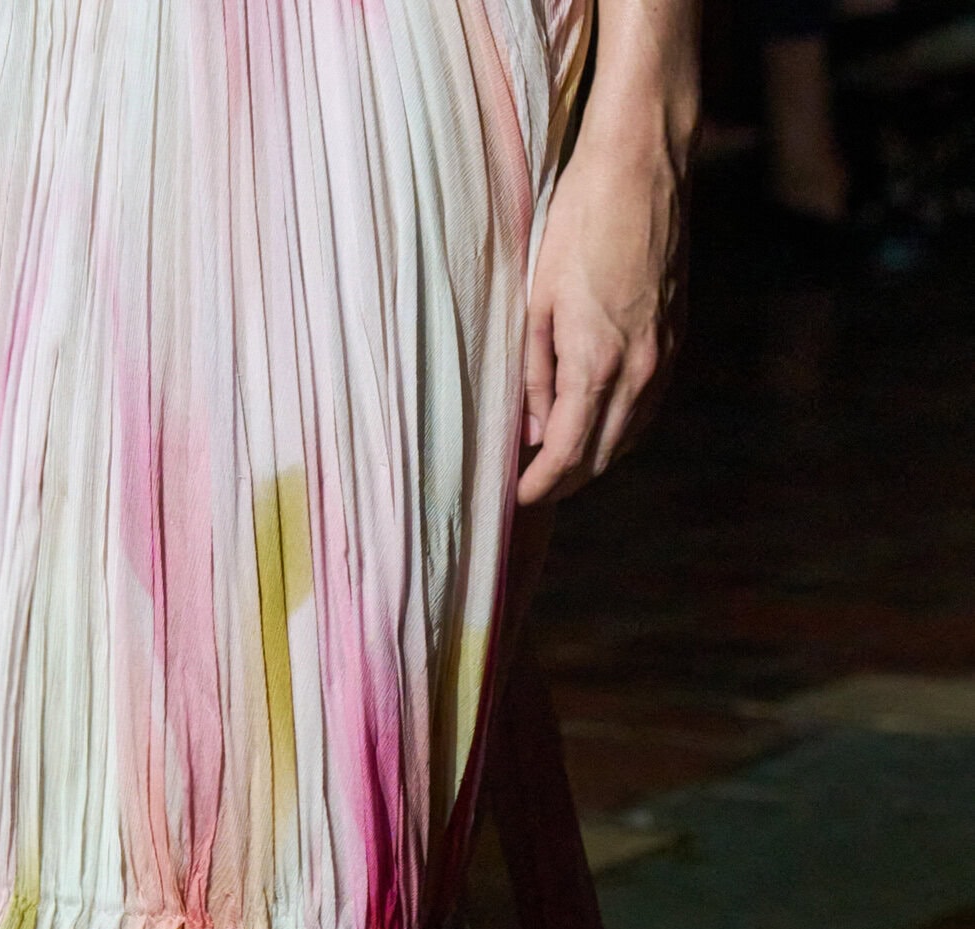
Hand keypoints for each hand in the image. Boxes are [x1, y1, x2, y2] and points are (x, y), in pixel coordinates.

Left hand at [517, 135, 687, 505]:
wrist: (644, 165)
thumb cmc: (581, 221)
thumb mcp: (538, 301)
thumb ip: (536, 374)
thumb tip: (536, 430)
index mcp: (598, 363)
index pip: (568, 454)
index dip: (540, 485)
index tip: (517, 498)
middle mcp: (640, 370)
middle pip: (601, 457)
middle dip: (565, 480)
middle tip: (532, 485)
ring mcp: (664, 355)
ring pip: (629, 436)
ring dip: (594, 457)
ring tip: (558, 461)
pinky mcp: (677, 338)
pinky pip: (648, 406)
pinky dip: (620, 427)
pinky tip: (597, 422)